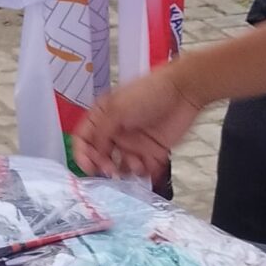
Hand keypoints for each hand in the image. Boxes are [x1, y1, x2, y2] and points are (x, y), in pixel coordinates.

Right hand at [75, 62, 202, 177]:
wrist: (182, 92)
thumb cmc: (148, 92)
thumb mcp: (117, 109)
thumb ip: (101, 132)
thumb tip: (94, 152)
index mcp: (103, 118)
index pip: (83, 140)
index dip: (82, 154)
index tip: (88, 166)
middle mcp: (116, 132)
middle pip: (100, 157)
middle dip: (103, 166)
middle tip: (111, 170)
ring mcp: (134, 143)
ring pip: (121, 167)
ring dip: (125, 171)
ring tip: (136, 164)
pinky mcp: (152, 152)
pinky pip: (144, 170)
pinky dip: (144, 174)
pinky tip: (147, 167)